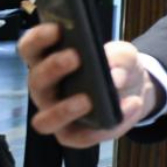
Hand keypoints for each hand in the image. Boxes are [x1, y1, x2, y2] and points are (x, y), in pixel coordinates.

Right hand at [20, 23, 156, 147]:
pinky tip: (129, 107)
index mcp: (49, 61)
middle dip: (53, 68)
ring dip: (64, 110)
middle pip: (36, 81)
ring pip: (45, 120)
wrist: (136, 89)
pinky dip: (104, 127)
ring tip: (88, 99)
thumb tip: (113, 75)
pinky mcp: (73, 135)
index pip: (30, 48)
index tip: (57, 28)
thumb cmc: (117, 66)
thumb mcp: (124, 54)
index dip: (38, 38)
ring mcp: (56, 114)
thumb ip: (119, 57)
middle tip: (75, 56)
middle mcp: (46, 89)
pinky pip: (81, 137)